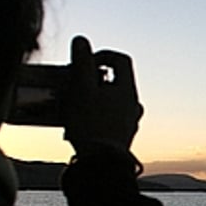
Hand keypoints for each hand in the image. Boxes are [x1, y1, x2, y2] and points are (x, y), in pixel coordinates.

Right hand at [62, 35, 143, 154]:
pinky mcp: (121, 139)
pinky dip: (94, 116)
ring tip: (72, 107)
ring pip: (111, 102)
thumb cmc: (91, 125)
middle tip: (74, 84)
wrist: (102, 165)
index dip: (103, 54)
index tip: (85, 62)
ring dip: (92, 99)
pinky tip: (77, 126)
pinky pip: (108, 120)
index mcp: (127, 90)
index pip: (122, 60)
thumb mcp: (82, 88)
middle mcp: (133, 105)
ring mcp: (129, 123)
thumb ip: (82, 63)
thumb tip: (82, 40)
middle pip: (115, 82)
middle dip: (92, 79)